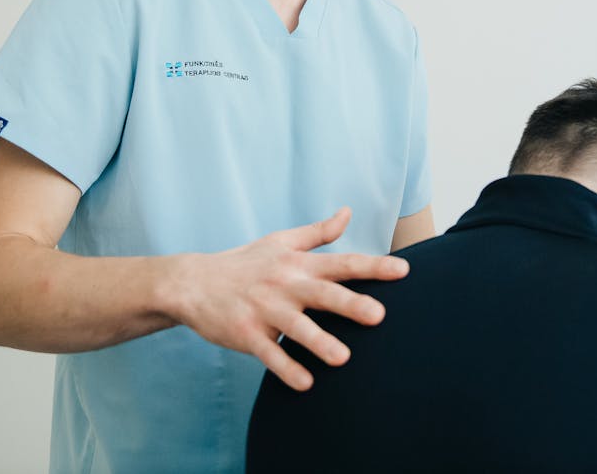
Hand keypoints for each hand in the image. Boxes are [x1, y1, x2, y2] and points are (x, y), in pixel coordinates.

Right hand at [175, 207, 407, 390]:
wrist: (193, 282)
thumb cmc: (245, 262)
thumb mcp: (281, 240)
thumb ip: (318, 232)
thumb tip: (348, 212)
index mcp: (298, 263)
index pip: (342, 263)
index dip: (374, 267)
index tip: (404, 271)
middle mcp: (285, 284)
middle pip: (323, 294)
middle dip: (351, 304)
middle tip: (380, 316)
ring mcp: (264, 310)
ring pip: (296, 328)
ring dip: (319, 342)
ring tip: (343, 359)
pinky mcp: (245, 333)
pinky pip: (268, 354)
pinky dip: (285, 368)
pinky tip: (305, 384)